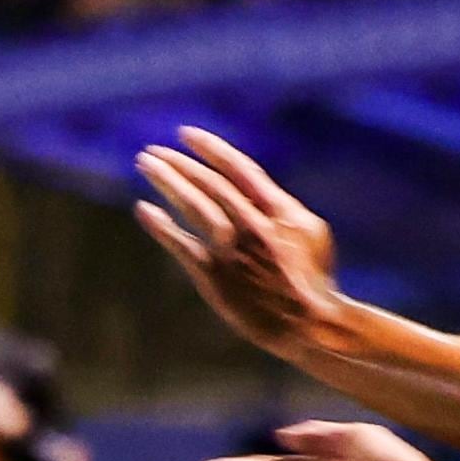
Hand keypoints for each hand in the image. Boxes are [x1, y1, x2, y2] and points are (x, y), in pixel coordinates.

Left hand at [136, 128, 348, 358]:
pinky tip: (144, 210)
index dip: (211, 149)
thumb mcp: (312, 234)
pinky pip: (183, 247)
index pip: (239, 169)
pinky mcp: (216, 278)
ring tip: (145, 166)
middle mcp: (255, 226)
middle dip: (179, 165)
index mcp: (281, 211)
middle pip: (210, 185)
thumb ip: (282, 207)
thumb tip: (258, 188)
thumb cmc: (314, 280)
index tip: (185, 134)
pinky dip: (162, 228)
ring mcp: (234, 252)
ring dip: (168, 183)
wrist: (312, 326)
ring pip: (195, 207)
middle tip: (152, 152)